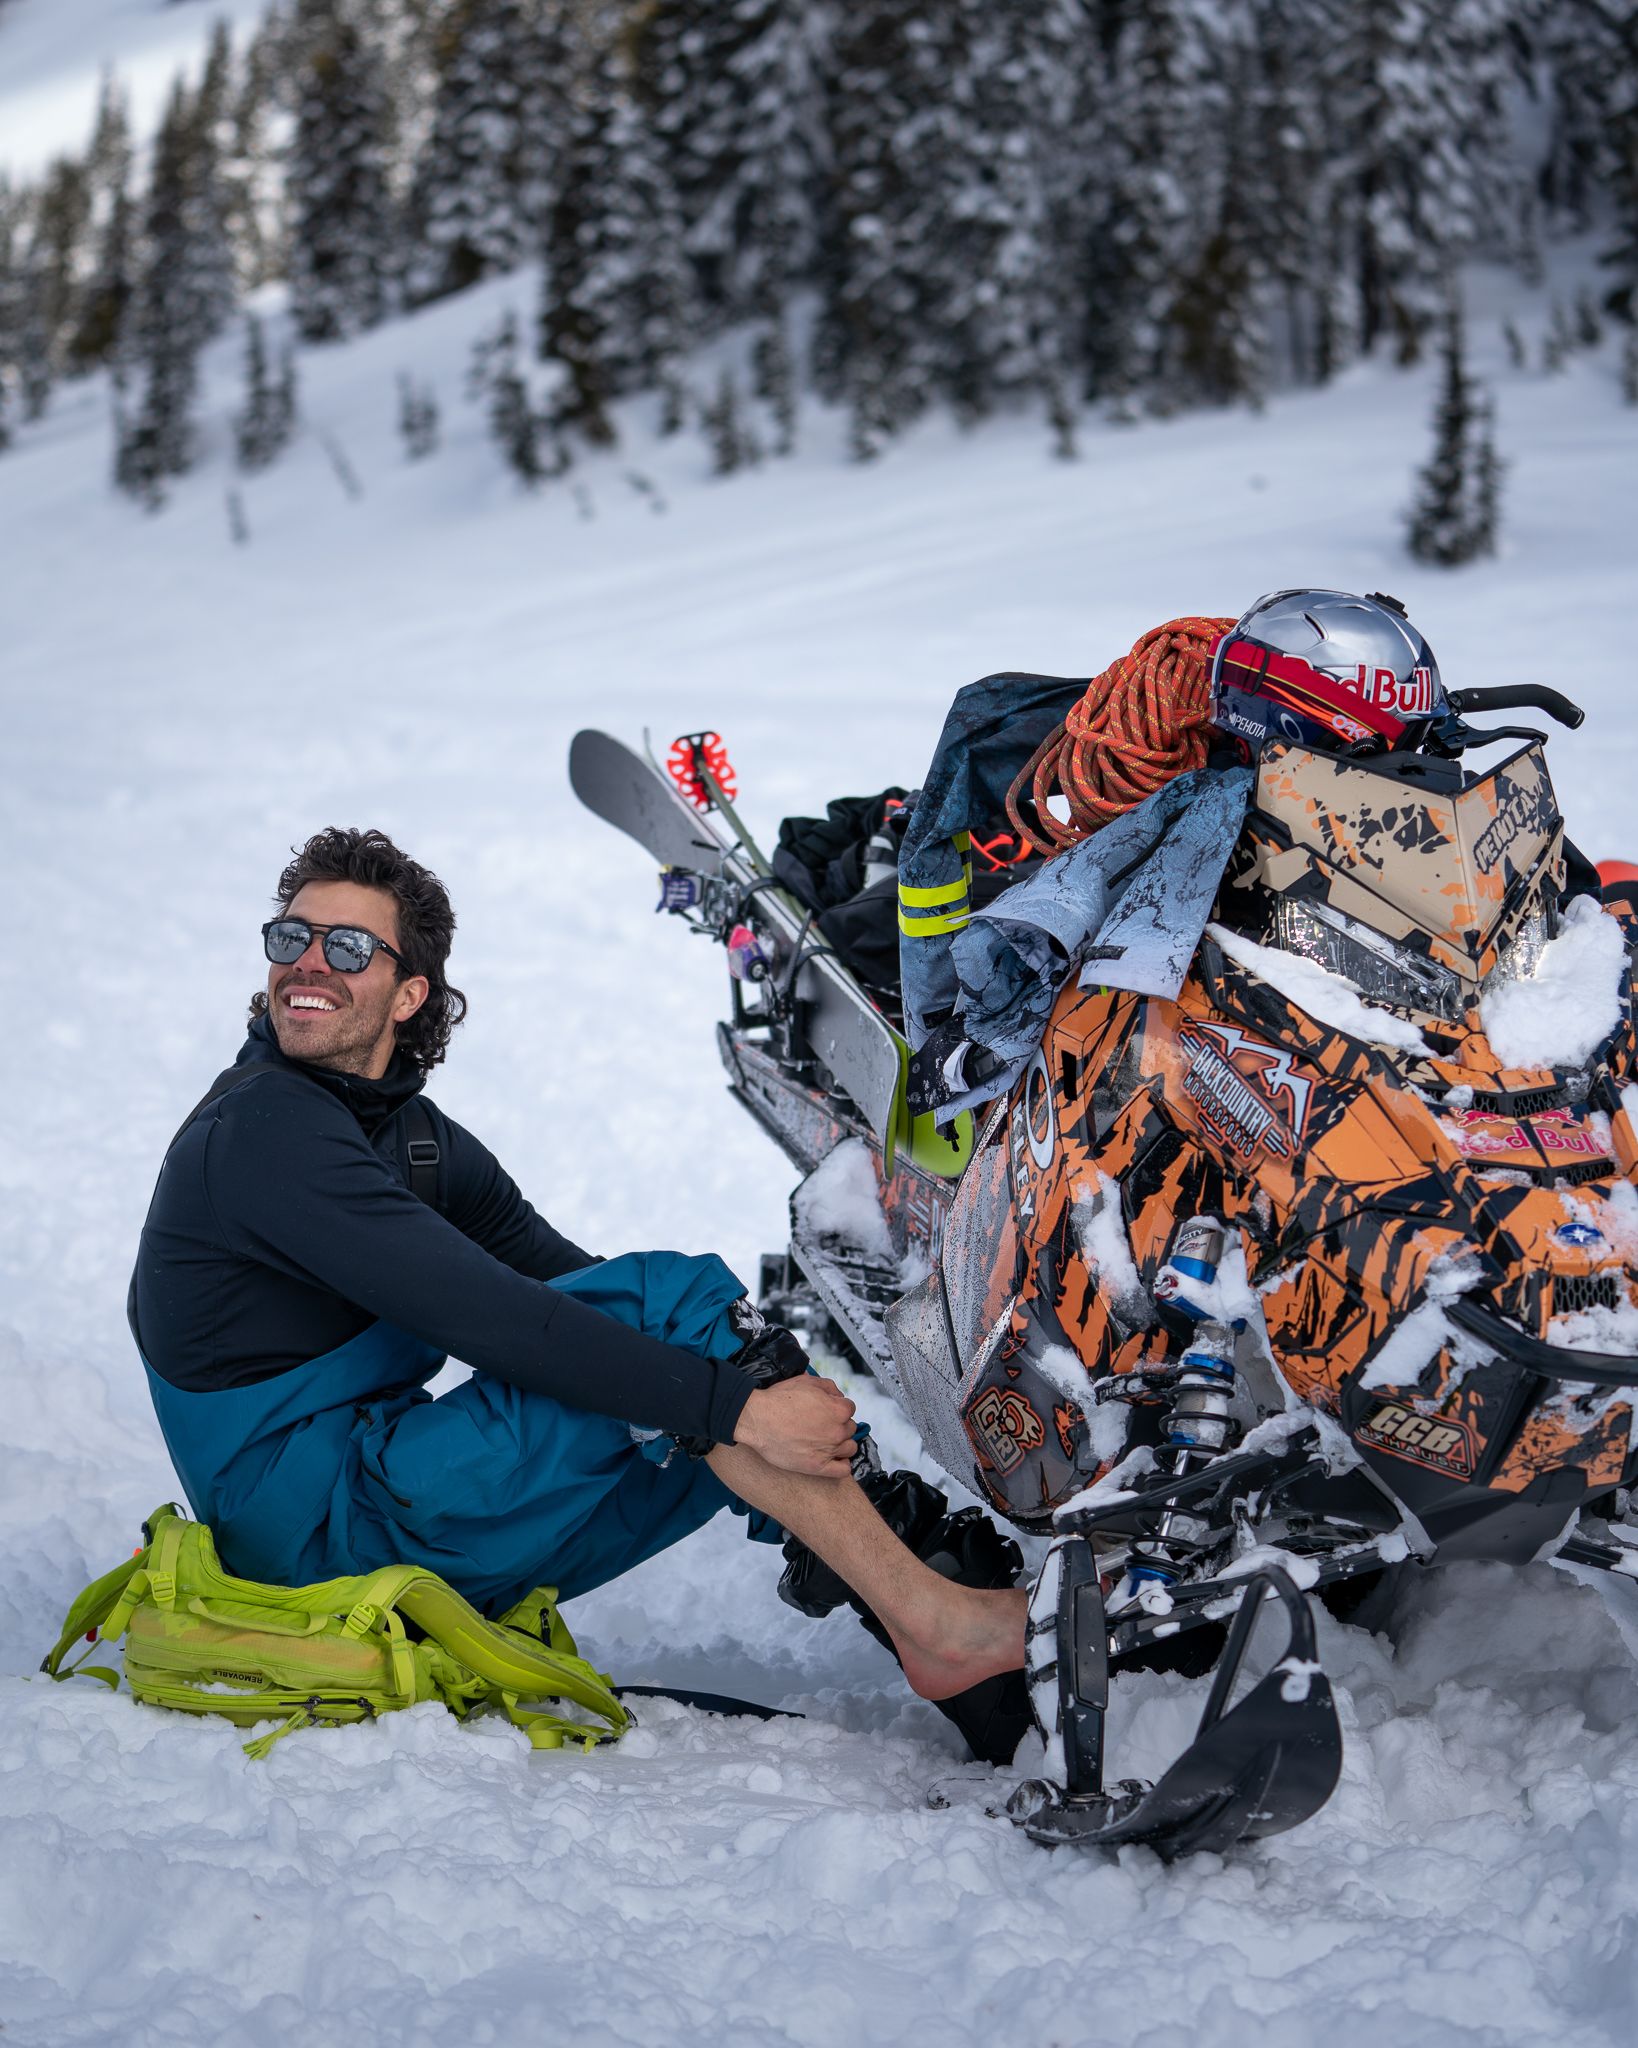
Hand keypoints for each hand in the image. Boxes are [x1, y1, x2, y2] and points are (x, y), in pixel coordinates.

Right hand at [733, 1374, 856, 1477]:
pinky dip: (842, 1465)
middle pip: (850, 1428)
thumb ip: (828, 1386)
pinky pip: (843, 1470)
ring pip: (850, 1448)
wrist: (758, 1420)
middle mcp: (837, 1430)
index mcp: (838, 1409)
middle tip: (823, 1425)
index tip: (826, 1411)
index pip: (850, 1409)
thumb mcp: (806, 1382)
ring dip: (842, 1444)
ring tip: (828, 1441)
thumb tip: (838, 1395)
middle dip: (839, 1425)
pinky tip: (834, 1459)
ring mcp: (829, 1450)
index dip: (837, 1408)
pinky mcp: (818, 1466)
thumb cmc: (779, 1400)